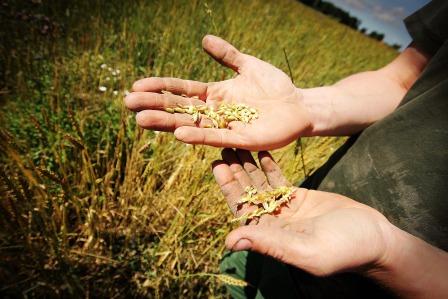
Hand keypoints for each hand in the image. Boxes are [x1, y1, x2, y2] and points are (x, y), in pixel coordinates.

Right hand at [125, 35, 312, 150]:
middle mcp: (215, 112)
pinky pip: (215, 137)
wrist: (299, 105)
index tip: (136, 85)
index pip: (181, 90)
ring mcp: (226, 127)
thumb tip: (204, 39)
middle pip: (179, 109)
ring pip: (191, 125)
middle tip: (127, 102)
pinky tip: (179, 134)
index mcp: (214, 94)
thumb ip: (227, 55)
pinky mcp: (240, 140)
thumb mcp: (248, 65)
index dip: (160, 88)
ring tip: (142, 120)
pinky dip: (198, 136)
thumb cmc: (275, 87)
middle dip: (154, 105)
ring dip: (167, 123)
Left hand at [212, 149, 395, 275]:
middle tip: (224, 147)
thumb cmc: (344, 249)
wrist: (375, 238)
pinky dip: (269, 166)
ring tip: (238, 144)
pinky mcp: (299, 199)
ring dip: (249, 166)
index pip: (242, 210)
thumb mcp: (305, 249)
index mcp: (270, 237)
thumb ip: (269, 244)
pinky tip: (260, 151)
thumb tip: (230, 242)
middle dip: (235, 171)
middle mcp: (273, 223)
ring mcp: (285, 210)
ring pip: (261, 185)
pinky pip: (278, 180)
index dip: (229, 188)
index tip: (218, 165)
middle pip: (248, 194)